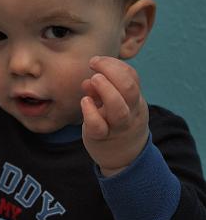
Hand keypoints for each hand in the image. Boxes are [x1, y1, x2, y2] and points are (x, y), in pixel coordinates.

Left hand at [81, 56, 148, 176]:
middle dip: (111, 72)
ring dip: (105, 90)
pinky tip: (84, 102)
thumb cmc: (117, 124)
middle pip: (129, 89)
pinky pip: (98, 127)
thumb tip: (88, 81)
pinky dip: (90, 112)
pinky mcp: (101, 139)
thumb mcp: (116, 105)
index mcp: (135, 100)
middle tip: (94, 65)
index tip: (97, 61)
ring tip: (93, 79)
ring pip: (118, 109)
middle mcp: (130, 113)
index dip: (114, 65)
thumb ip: (102, 91)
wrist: (125, 158)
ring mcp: (117, 127)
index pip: (132, 77)